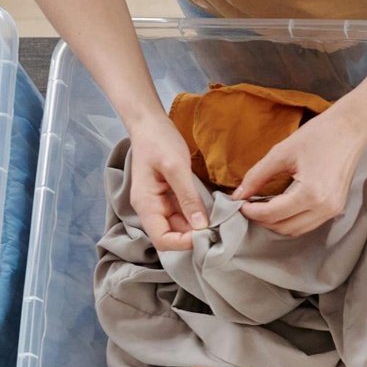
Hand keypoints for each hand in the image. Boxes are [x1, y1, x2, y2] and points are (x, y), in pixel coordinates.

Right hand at [127, 115, 206, 250]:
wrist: (150, 124)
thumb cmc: (159, 141)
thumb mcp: (176, 167)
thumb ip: (188, 197)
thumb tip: (201, 226)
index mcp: (146, 204)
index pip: (162, 240)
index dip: (183, 243)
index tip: (206, 234)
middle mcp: (151, 209)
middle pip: (172, 236)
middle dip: (194, 236)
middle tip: (220, 228)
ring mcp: (159, 204)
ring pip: (180, 227)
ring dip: (198, 227)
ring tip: (219, 221)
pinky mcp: (169, 198)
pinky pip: (183, 214)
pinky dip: (197, 216)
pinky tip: (212, 212)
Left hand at [234, 104, 366, 236]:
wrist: (350, 130)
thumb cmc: (318, 135)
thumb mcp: (281, 153)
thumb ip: (257, 176)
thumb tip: (238, 195)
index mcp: (311, 193)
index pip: (273, 214)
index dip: (251, 212)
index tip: (238, 204)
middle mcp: (324, 207)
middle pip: (284, 228)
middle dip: (262, 220)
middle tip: (248, 206)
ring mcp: (332, 211)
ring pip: (296, 230)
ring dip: (276, 223)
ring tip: (262, 207)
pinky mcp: (336, 208)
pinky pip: (308, 224)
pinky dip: (291, 219)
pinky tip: (280, 206)